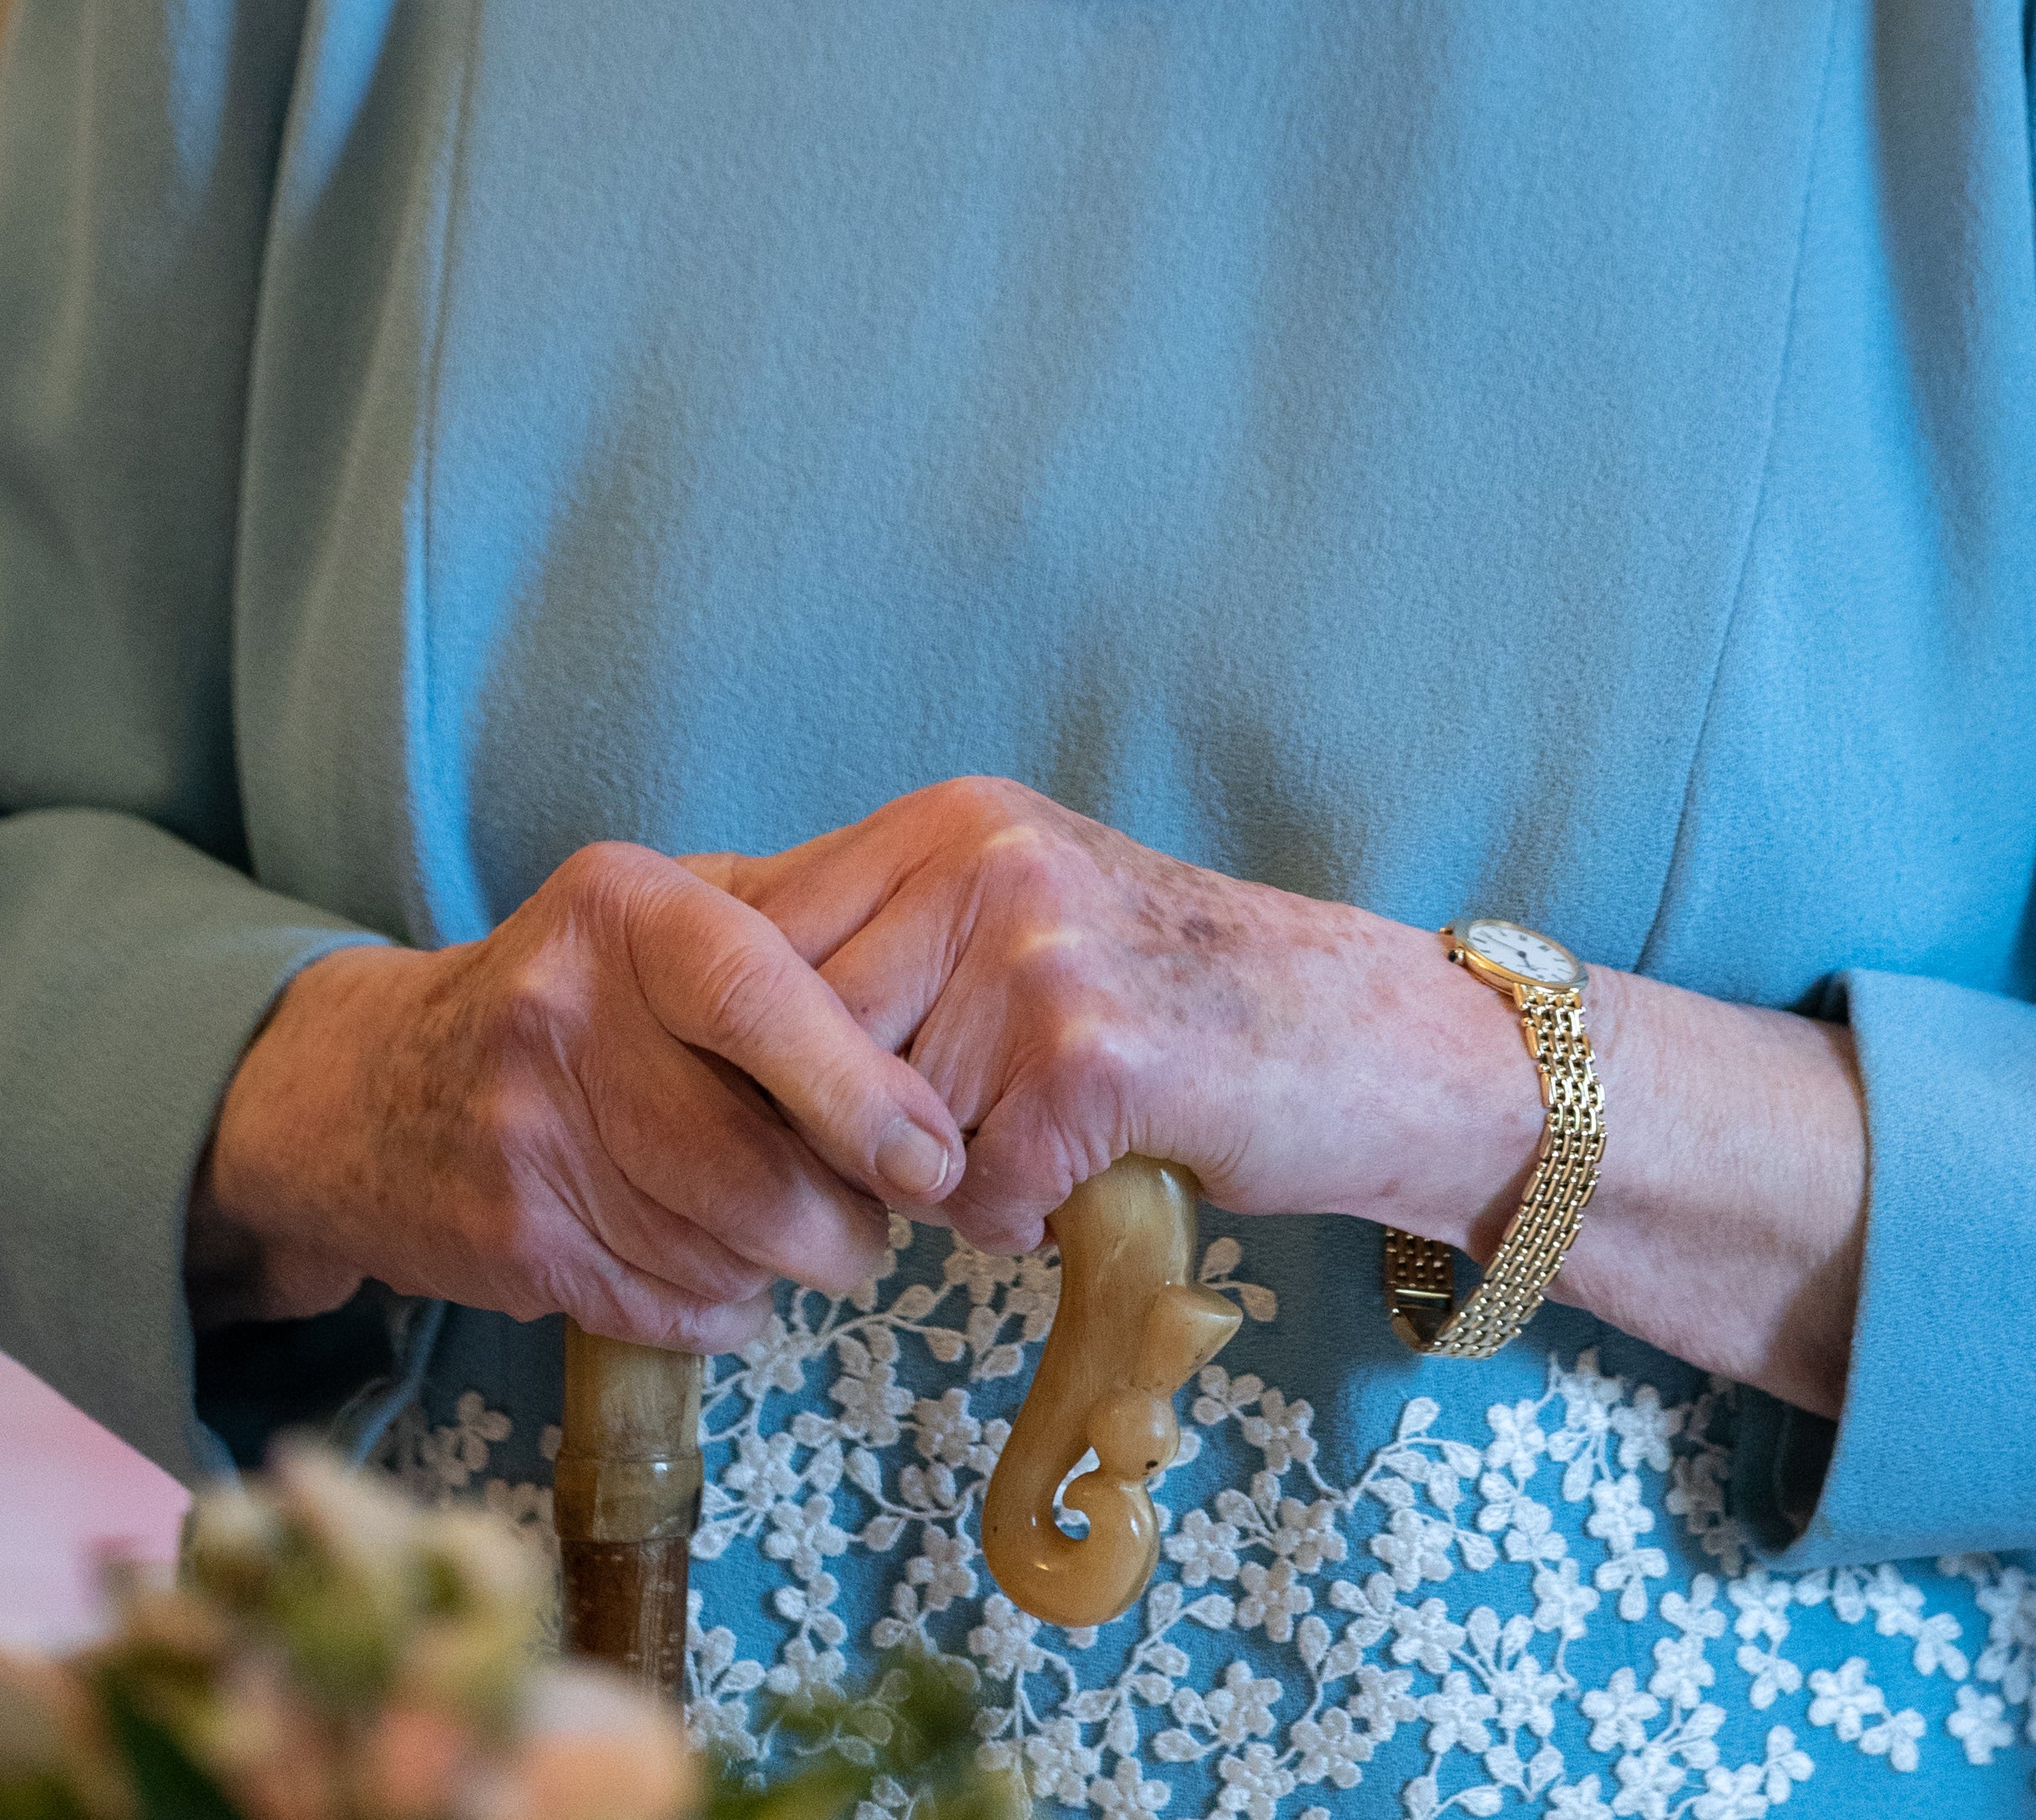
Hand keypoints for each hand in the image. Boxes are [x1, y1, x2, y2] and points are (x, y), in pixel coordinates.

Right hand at [185, 841, 966, 1347]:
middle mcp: (561, 1011)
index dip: (860, 1090)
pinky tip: (726, 1273)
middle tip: (880, 1222)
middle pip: (746, 1155)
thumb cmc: (571, 990)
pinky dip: (722, 1306)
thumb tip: (936, 996)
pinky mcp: (509, 1240)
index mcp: (622, 909)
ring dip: (789, 1267)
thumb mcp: (655, 910)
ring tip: (806, 1242)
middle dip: (843, 1217)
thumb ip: (783, 929)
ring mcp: (523, 1134)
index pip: (758, 995)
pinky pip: (663, 1301)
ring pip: (714, 1244)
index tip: (932, 1157)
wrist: (368, 1089)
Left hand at [707, 778, 1871, 1416]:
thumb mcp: (1004, 910)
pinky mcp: (1090, 1057)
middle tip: (911, 1154)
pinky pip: (974, 1190)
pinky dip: (1016, 1216)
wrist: (1349, 1037)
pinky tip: (1083, 1169)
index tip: (767, 1105)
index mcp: (946, 820)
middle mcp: (980, 858)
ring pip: (878, 1127)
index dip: (740, 1049)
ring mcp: (1037, 951)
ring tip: (1021, 1143)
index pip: (747, 935)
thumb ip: (870, 935)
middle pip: (795, 1039)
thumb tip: (686, 977)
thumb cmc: (1163, 994)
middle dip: (830, 1130)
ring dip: (932, 1177)